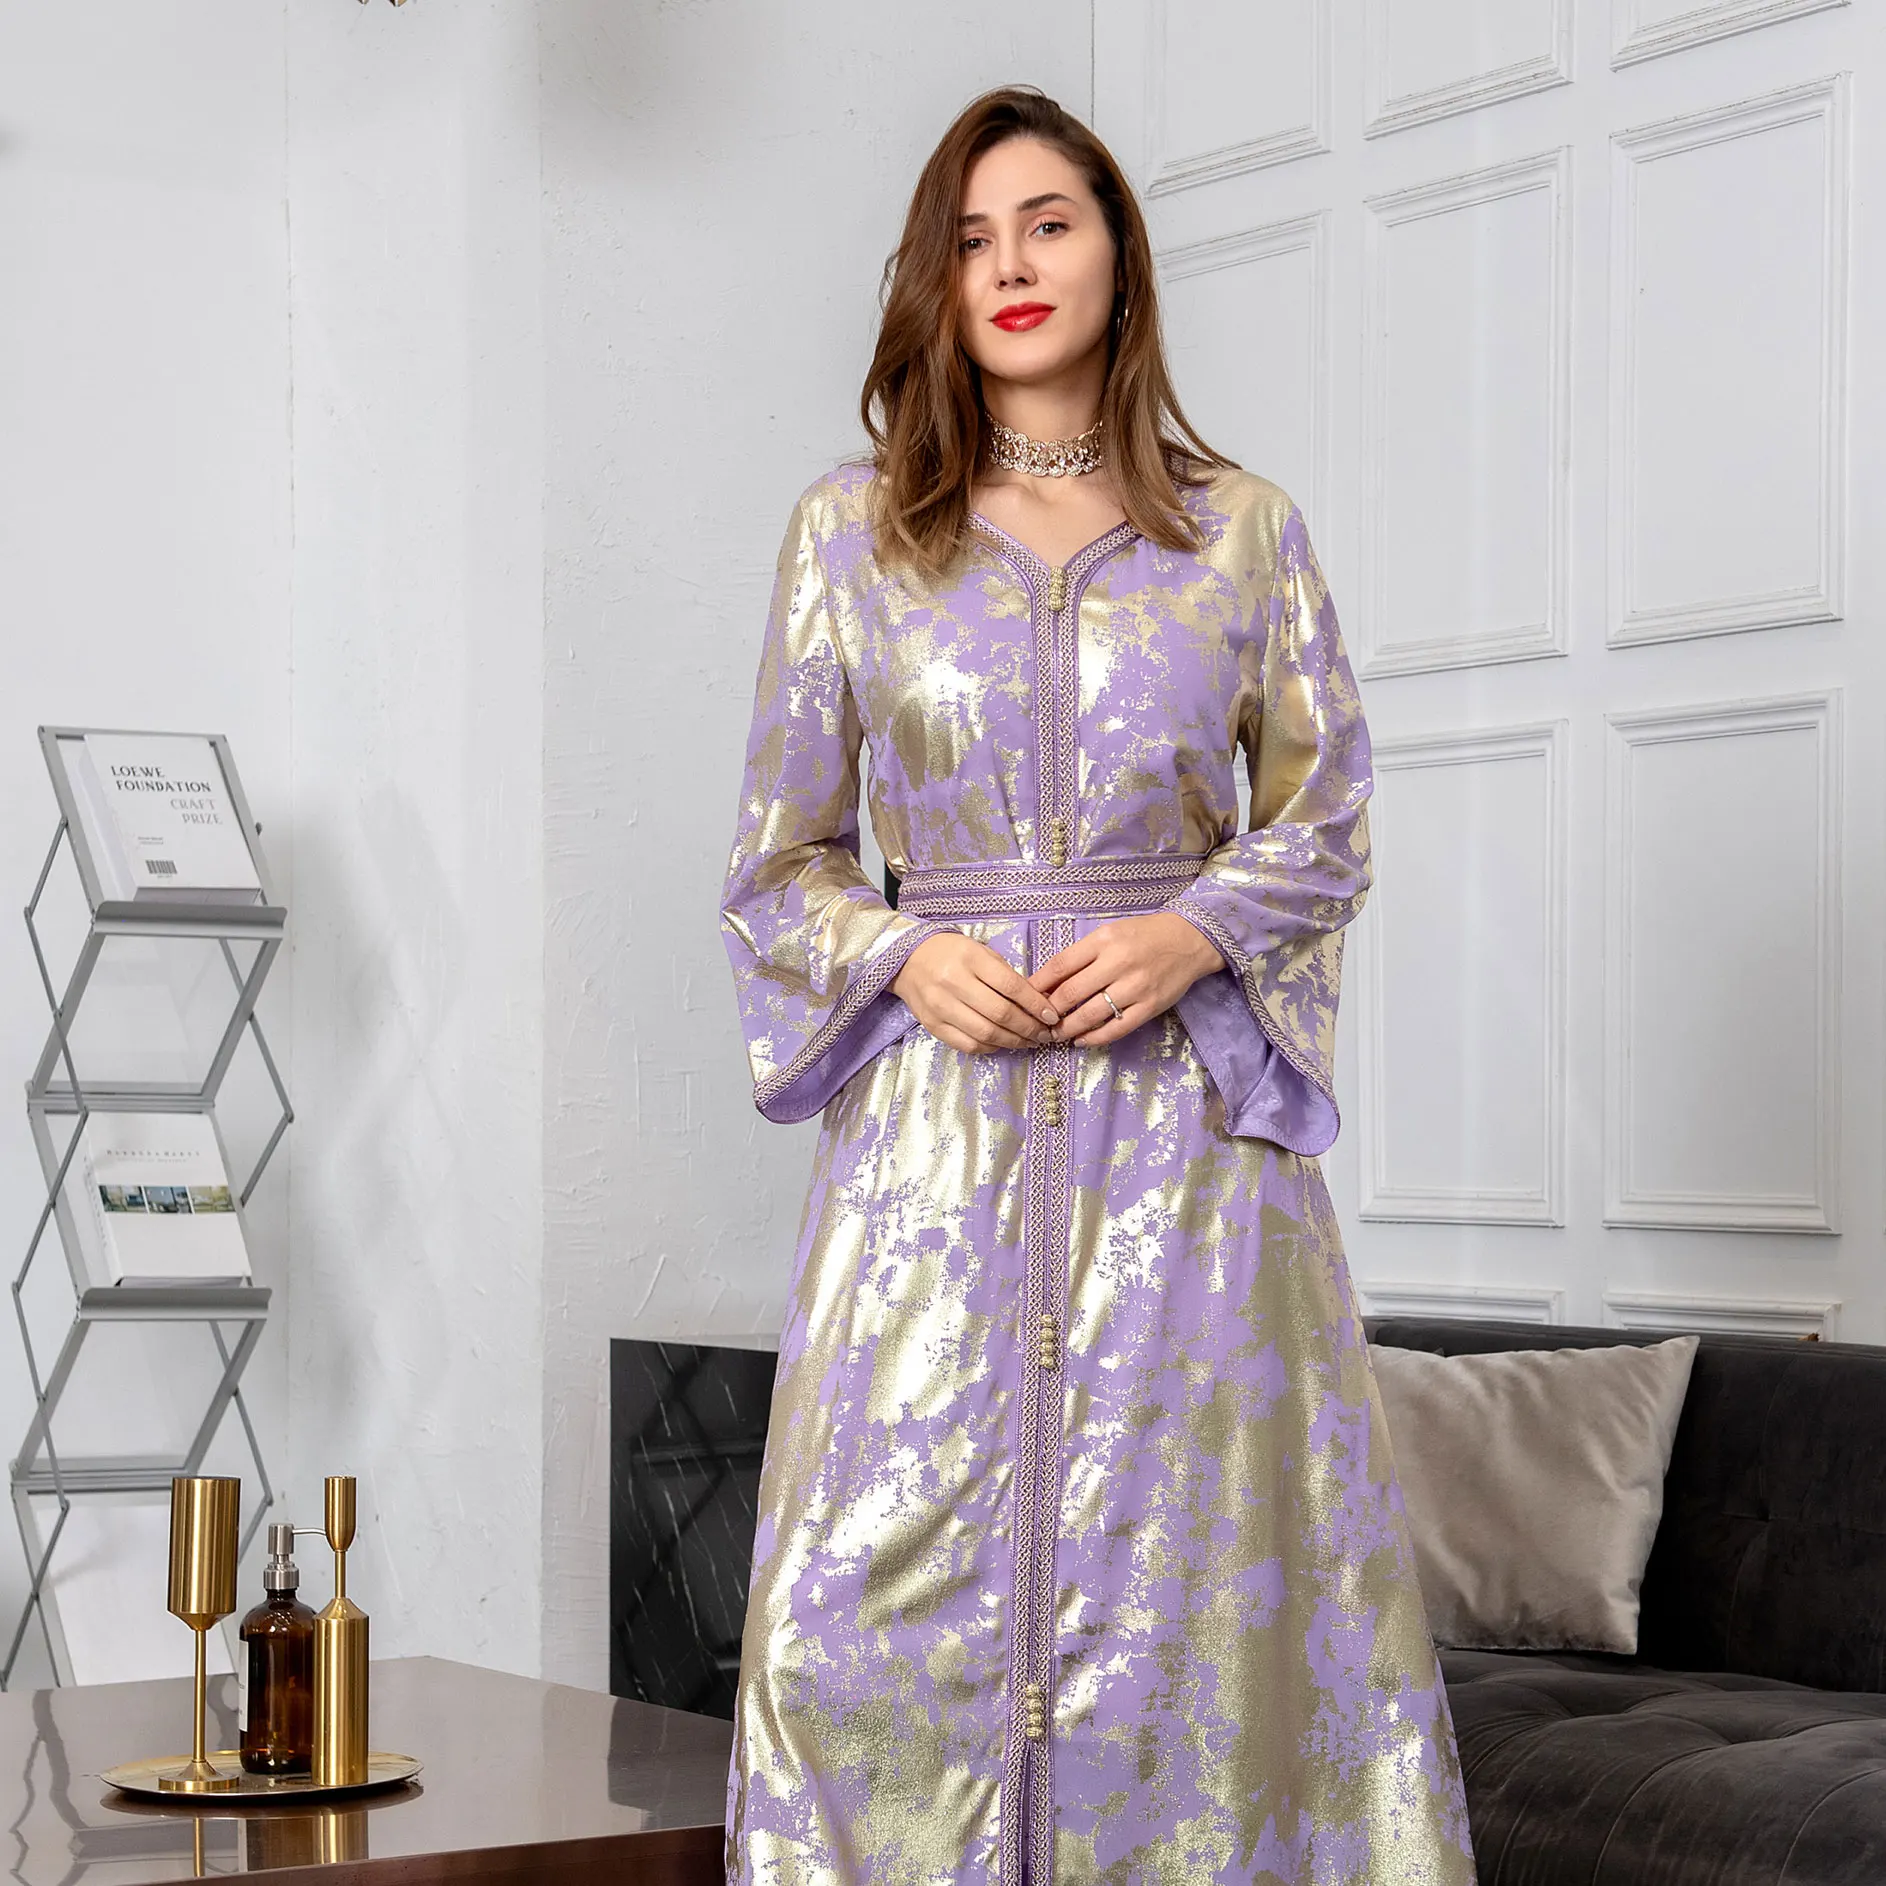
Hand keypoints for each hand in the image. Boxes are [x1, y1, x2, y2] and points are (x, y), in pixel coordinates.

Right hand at [892, 933, 1062, 1053]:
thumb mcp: (980, 953)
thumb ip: (1006, 976)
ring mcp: (941, 1006)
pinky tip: (1003, 1043)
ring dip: (1013, 1041)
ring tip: (1028, 1041)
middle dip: (1029, 1028)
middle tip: (1044, 1034)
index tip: (1051, 1016)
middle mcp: (953, 982)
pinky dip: (991, 1047)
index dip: (1035, 1004)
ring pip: (986, 1033)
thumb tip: (1036, 1004)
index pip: (1011, 986)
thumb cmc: (951, 954)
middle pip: (1001, 1014)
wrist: (907, 960)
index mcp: (970, 959)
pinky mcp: (932, 1025)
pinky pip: (968, 1044)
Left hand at [1027, 912, 1225, 1046]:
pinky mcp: (1150, 1006)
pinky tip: (1081, 1040)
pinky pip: (1116, 1028)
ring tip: (1056, 1034)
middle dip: (1049, 1012)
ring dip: (1067, 1028)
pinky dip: (1094, 1038)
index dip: (1039, 985)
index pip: (1061, 965)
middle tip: (1038, 1021)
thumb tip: (1046, 981)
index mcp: (1104, 940)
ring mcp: (1135, 986)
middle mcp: (1118, 962)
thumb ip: (1080, 955)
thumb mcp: (1109, 934)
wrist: (1190, 940)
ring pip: (1090, 1015)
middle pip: (1070, 993)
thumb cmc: (1143, 935)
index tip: (1026, 997)